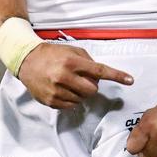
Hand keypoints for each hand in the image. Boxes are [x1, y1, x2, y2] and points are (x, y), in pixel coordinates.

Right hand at [18, 44, 133, 108]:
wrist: (27, 61)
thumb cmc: (52, 54)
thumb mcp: (71, 50)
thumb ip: (88, 61)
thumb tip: (99, 75)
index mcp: (71, 62)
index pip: (99, 71)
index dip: (116, 76)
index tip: (130, 80)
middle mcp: (64, 77)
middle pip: (92, 90)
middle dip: (91, 86)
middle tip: (82, 79)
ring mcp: (57, 91)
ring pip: (82, 99)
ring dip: (80, 92)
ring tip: (69, 83)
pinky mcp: (51, 101)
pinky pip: (71, 105)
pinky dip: (71, 99)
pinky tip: (62, 89)